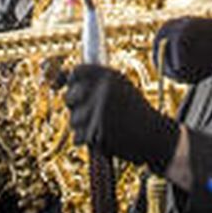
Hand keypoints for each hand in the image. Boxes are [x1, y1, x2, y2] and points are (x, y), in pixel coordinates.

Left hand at [62, 64, 178, 172]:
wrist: (154, 137)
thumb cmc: (134, 112)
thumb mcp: (120, 87)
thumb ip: (94, 82)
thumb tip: (57, 79)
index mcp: (110, 76)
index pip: (76, 72)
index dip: (71, 82)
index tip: (72, 89)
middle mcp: (104, 90)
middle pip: (69, 97)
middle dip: (75, 107)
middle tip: (90, 113)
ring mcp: (100, 111)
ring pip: (73, 119)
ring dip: (82, 126)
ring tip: (102, 126)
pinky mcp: (98, 131)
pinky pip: (79, 136)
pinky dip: (87, 140)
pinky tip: (103, 138)